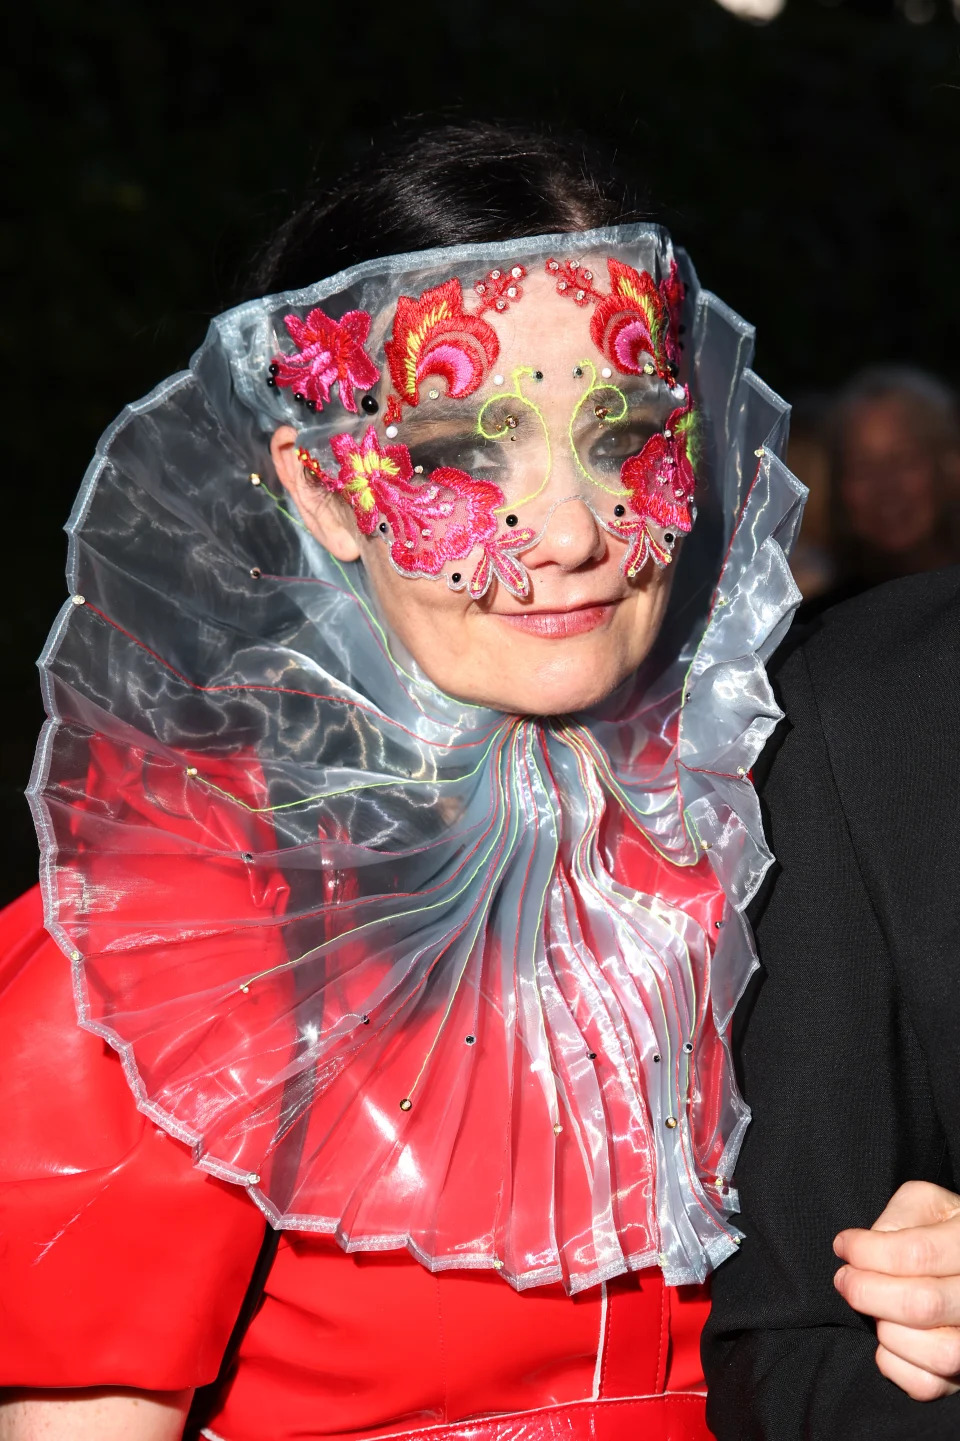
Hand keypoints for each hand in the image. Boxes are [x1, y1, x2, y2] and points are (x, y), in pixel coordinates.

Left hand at [833, 1181, 959, 1400]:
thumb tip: (870, 1249)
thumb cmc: (941, 1228)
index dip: (867, 1251)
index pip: (916, 1253)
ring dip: (886, 1330)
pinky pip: (929, 1385)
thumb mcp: (924, 1204)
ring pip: (936, 1353)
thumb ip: (898, 1218)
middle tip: (845, 1279)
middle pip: (922, 1305)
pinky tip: (887, 1336)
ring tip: (871, 1307)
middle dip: (866, 1291)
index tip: (843, 1245)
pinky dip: (894, 1364)